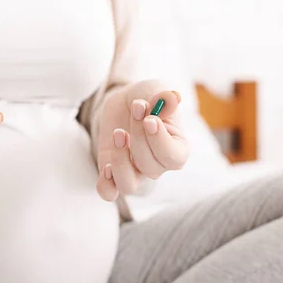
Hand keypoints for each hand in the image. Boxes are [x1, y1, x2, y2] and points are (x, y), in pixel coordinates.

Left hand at [96, 80, 188, 200]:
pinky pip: (109, 192)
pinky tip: (105, 166)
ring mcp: (134, 172)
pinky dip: (106, 185)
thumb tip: (170, 99)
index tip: (149, 119)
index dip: (160, 142)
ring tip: (118, 133)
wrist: (126, 102)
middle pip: (150, 167)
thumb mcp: (157, 91)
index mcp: (177, 149)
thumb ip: (164, 98)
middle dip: (139, 137)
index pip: (174, 158)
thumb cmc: (148, 98)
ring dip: (121, 162)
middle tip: (136, 107)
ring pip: (129, 185)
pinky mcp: (112, 172)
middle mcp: (157, 166)